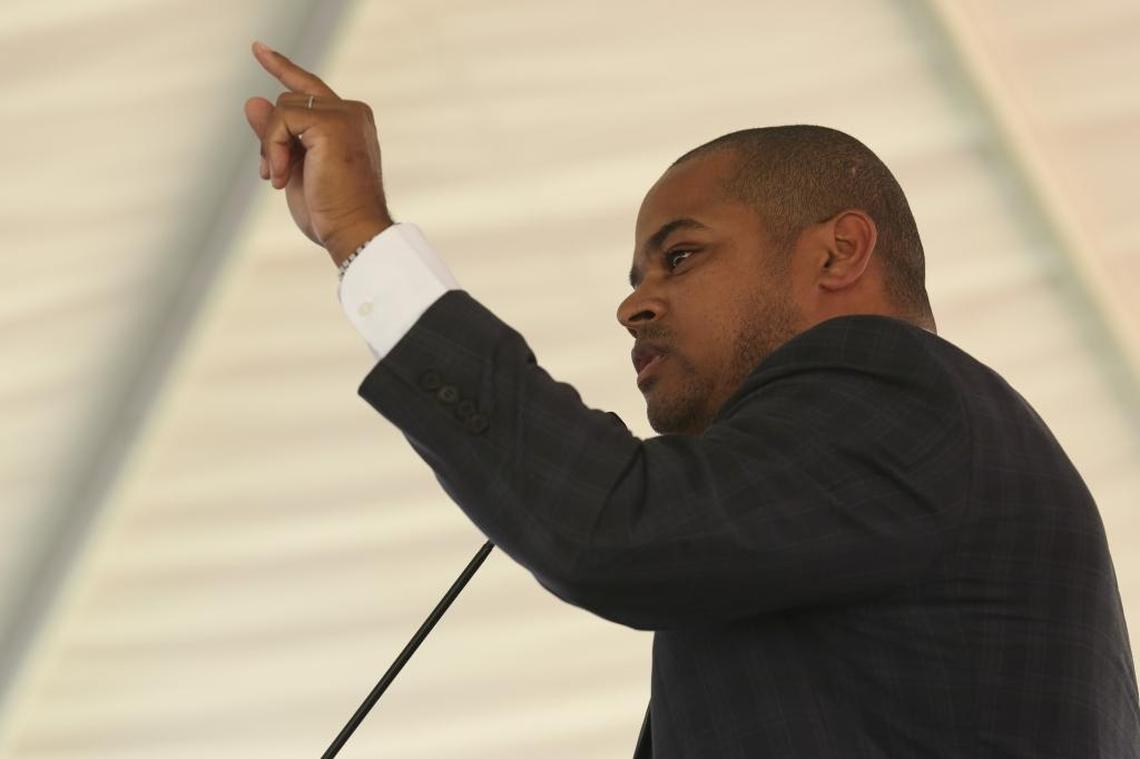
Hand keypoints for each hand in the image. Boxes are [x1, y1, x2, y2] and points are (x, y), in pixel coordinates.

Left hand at [244, 40, 392, 264]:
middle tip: (269, 174)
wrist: (353, 233)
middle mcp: (352, 112)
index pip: (309, 88)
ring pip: (282, 108)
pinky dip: (273, 148)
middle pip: (289, 99)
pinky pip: (282, 118)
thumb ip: (277, 135)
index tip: (258, 50)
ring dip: (271, 147)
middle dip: (271, 137)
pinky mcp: (332, 124)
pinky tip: (282, 177)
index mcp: (351, 122)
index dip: (282, 67)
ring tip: (279, 179)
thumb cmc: (331, 211)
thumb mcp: (296, 168)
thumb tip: (252, 101)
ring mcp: (345, 115)